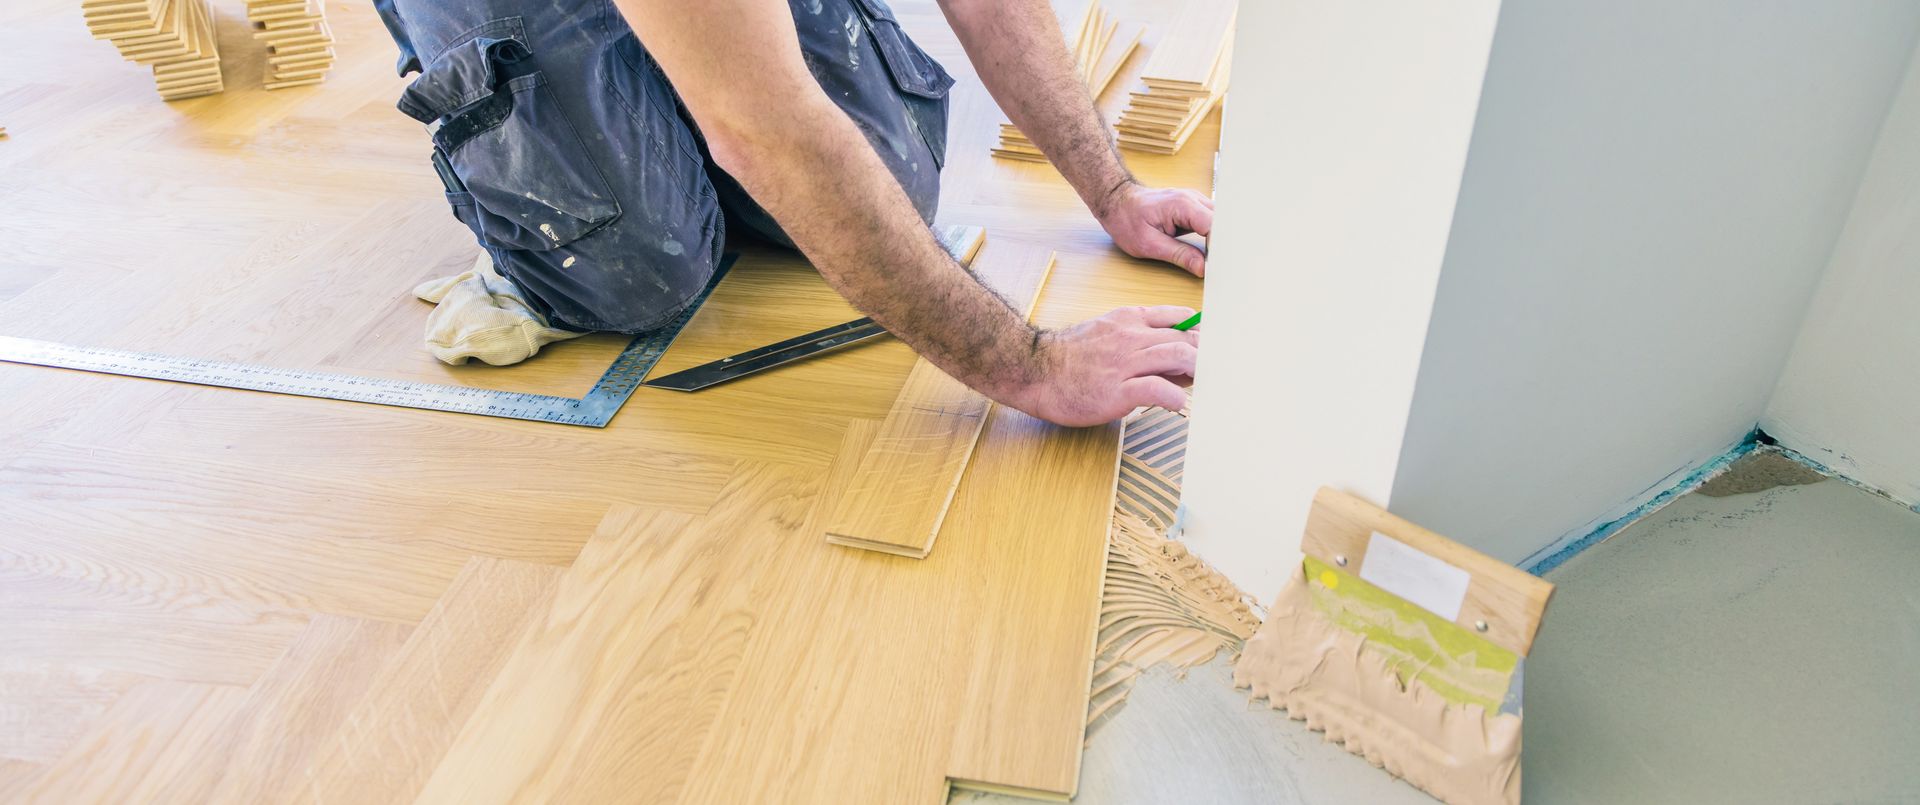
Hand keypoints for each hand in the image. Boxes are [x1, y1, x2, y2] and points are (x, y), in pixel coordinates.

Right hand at [1003, 305, 1198, 426]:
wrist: (1034, 370)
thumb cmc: (1067, 357)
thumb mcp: (1104, 332)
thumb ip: (1137, 339)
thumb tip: (1171, 358)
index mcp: (1129, 320)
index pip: (1178, 317)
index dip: (1198, 333)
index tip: (1205, 348)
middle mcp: (1131, 337)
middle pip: (1184, 338)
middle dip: (1203, 355)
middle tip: (1209, 372)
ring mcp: (1125, 363)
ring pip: (1177, 356)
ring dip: (1196, 371)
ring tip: (1199, 385)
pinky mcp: (1118, 390)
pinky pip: (1157, 389)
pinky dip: (1175, 397)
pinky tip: (1178, 404)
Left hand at [1094, 181, 1213, 276]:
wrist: (1116, 201)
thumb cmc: (1126, 219)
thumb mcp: (1149, 244)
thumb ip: (1179, 255)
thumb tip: (1203, 268)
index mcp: (1183, 205)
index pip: (1215, 226)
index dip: (1220, 248)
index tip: (1219, 267)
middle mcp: (1193, 198)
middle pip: (1223, 222)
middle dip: (1225, 245)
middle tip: (1221, 268)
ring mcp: (1195, 201)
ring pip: (1220, 221)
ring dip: (1220, 241)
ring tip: (1218, 261)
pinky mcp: (1194, 207)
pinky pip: (1211, 221)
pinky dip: (1214, 236)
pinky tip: (1211, 251)